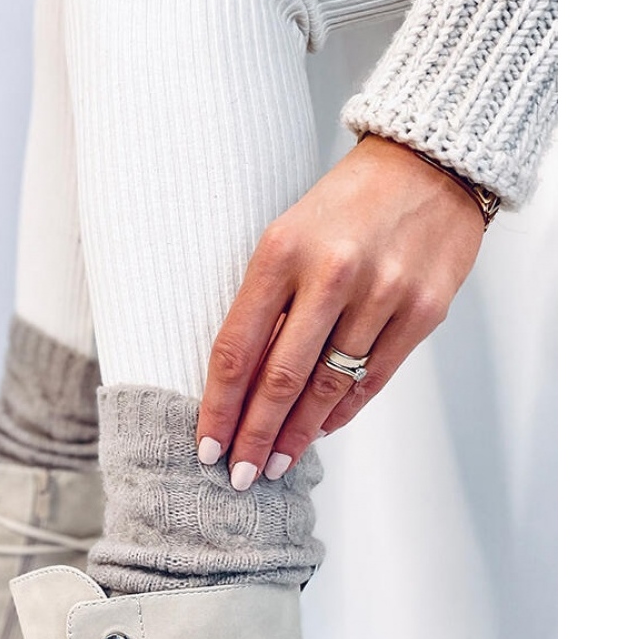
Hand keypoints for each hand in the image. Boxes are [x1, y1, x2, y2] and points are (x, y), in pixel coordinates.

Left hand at [196, 134, 485, 488]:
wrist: (431, 163)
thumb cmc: (345, 205)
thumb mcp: (288, 235)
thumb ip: (266, 305)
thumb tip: (242, 388)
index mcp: (281, 250)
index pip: (237, 348)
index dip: (218, 406)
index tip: (207, 447)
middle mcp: (330, 272)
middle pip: (280, 378)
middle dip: (255, 436)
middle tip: (240, 476)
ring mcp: (382, 292)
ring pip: (328, 387)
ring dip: (297, 434)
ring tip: (277, 464)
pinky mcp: (423, 310)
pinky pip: (372, 378)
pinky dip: (342, 412)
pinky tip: (320, 431)